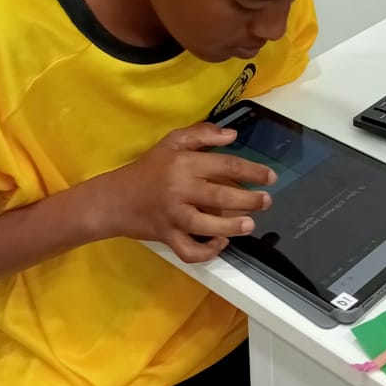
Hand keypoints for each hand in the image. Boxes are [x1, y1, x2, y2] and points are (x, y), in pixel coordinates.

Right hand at [88, 122, 274, 263]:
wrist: (114, 198)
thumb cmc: (148, 168)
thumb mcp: (172, 142)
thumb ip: (202, 134)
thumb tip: (232, 135)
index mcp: (184, 163)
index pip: (226, 166)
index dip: (252, 172)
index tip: (270, 178)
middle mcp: (180, 189)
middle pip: (221, 197)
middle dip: (249, 200)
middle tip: (266, 202)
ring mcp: (173, 215)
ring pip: (207, 226)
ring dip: (232, 227)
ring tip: (249, 225)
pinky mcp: (166, 236)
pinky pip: (189, 250)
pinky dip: (206, 252)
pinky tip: (220, 243)